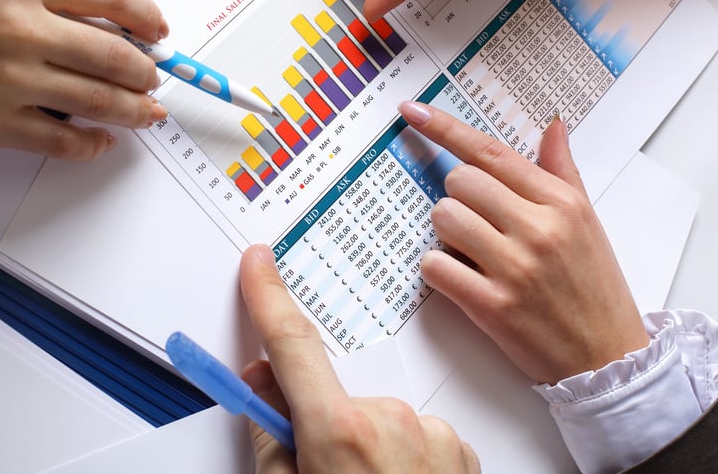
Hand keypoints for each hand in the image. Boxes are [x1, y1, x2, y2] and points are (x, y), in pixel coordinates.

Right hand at [0, 0, 167, 159]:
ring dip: (135, 110)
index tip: (159, 31)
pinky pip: (62, 140)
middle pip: (116, 55)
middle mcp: (25, 28)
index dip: (148, 16)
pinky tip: (102, 141)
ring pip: (99, 101)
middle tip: (155, 79)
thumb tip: (101, 21)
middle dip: (147, 72)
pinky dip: (92, 144)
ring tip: (148, 113)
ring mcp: (12, 79)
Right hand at [239, 243, 480, 472]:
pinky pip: (416, 437)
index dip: (268, 297)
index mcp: (339, 431)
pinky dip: (404, 459)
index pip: (290, 344)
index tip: (258, 265)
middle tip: (324, 473)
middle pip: (335, 398)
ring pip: (379, 422)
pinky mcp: (459, 446)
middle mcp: (391, 421)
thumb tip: (265, 391)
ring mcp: (431, 434)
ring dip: (368, 449)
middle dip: (323, 425)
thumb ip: (271, 437)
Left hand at [398, 101, 648, 383]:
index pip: (490, 152)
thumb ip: (562, 171)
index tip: (412, 111)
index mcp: (561, 202)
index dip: (444, 128)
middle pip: (459, 181)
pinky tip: (463, 279)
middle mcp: (539, 228)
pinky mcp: (493, 306)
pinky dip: (438, 270)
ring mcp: (515, 268)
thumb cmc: (595, 286)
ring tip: (474, 253)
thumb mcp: (588, 222)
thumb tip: (553, 124)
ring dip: (446, 234)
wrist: (607, 359)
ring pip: (442, 218)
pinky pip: (434, 265)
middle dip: (459, 199)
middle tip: (481, 225)